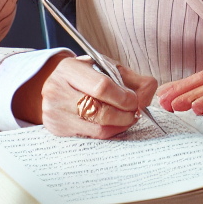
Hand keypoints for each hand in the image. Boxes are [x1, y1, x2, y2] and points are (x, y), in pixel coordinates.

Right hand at [18, 55, 157, 138]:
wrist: (55, 84)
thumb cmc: (86, 73)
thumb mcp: (105, 66)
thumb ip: (130, 78)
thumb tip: (148, 94)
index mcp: (69, 69)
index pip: (101, 87)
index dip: (123, 97)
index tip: (134, 100)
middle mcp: (56, 91)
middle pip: (99, 111)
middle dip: (124, 114)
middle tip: (135, 112)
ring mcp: (54, 113)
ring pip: (96, 128)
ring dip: (119, 126)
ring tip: (128, 118)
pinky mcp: (57, 130)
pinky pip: (90, 137)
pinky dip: (109, 132)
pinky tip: (115, 124)